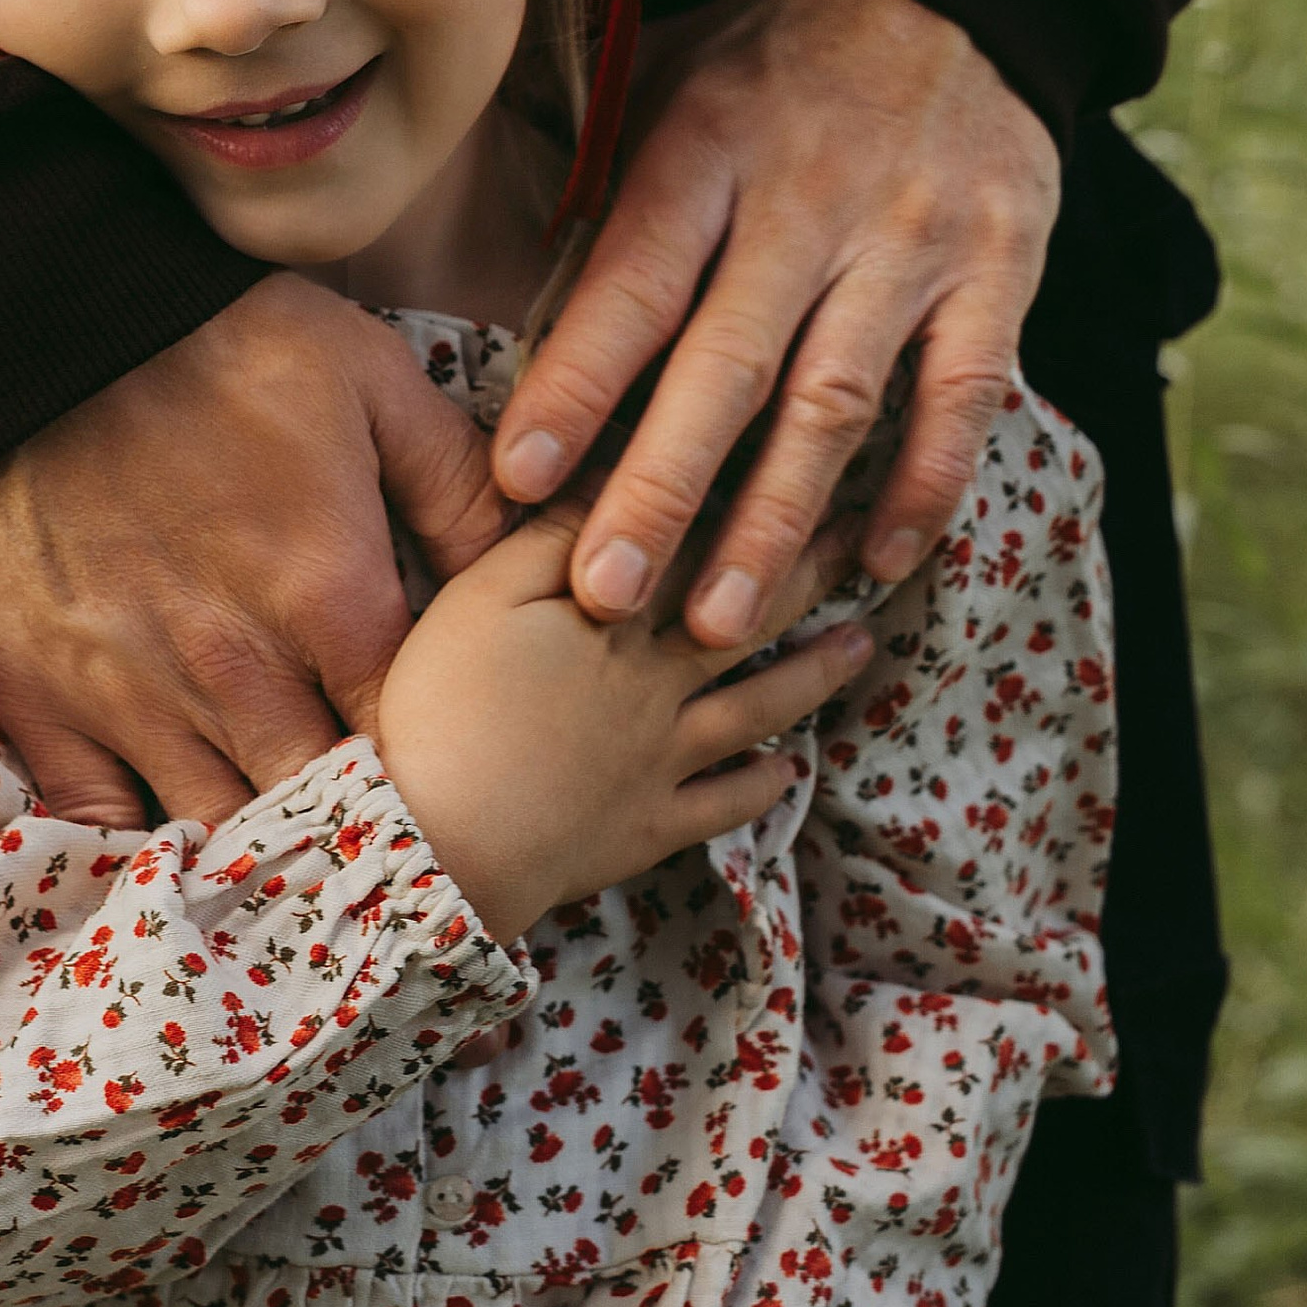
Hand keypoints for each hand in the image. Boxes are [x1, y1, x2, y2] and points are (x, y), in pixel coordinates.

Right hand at [0, 277, 500, 832]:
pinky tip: (168, 835)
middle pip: (318, 812)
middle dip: (353, 833)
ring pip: (213, 830)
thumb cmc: (212, 336)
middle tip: (376, 839)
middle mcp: (231, 668)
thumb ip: (459, 487)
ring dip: (253, 842)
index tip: (451, 783)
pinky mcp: (33, 691)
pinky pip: (92, 820)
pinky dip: (134, 839)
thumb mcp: (370, 378)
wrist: (29, 310)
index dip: (438, 775)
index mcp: (328, 597)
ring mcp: (125, 690)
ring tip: (283, 850)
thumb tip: (540, 569)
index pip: (412, 745)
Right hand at [372, 509, 865, 942]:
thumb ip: (555, 536)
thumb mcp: (484, 593)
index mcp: (620, 618)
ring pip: (757, 706)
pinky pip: (725, 805)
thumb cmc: (445, 702)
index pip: (696, 545)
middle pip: (746, 616)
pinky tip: (790, 770)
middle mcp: (659, 683)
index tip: (802, 466)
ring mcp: (662, 759)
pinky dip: (764, 786)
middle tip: (865, 540)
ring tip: (860, 645)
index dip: (747, 503)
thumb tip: (620, 482)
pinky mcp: (647, 827)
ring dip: (814, 675)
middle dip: (810, 573)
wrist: (442, 839)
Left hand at [495, 0, 1059, 650]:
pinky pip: (962, 396)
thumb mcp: (670, 68)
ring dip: (777, 519)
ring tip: (721, 619)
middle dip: (663, 487)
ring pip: (837, 401)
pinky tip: (875, 564)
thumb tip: (484, 260)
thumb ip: (596, 169)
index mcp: (708, 147)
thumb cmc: (775, 52)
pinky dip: (923, 486)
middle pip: (729, 364)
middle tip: (606, 596)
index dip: (579, 380)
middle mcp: (809, 200)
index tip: (517, 476)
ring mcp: (911, 240)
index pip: (634, 279)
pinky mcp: (998, 269)